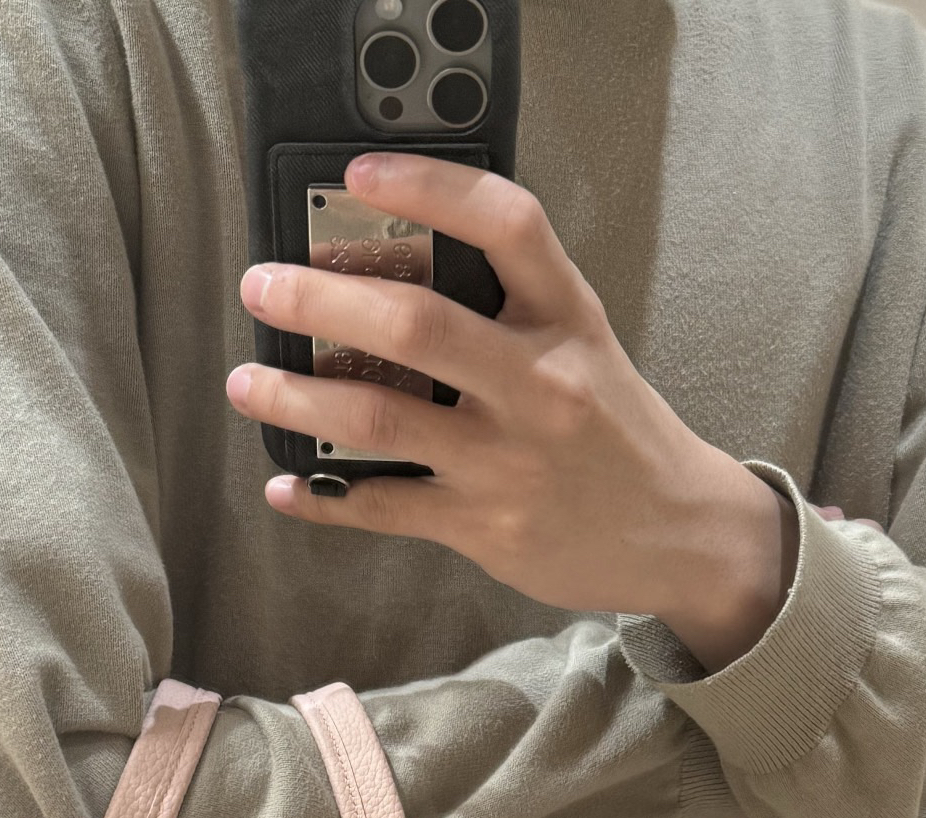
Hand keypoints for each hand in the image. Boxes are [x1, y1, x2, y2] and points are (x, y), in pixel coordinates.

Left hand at [225, 151, 798, 672]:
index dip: (429, 189)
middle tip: (264, 286)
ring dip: (296, 399)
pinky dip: (322, 498)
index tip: (360, 176)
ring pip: (377, 420)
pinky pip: (382, 506)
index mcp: (568, 321)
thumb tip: (393, 274)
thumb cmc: (616, 434)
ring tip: (248, 383)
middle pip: (416, 326)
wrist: (677, 533)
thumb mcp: (585, 346)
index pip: (505, 227)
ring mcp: (507, 460)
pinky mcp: (484, 526)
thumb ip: (511, 308)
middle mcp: (538, 385)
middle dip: (321, 299)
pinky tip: (286, 487)